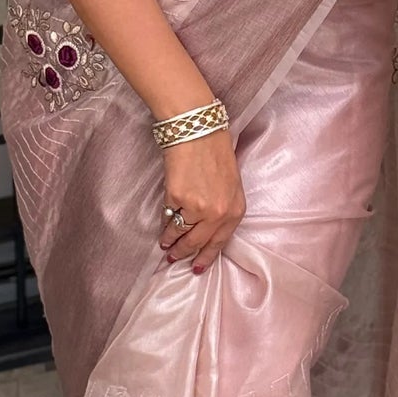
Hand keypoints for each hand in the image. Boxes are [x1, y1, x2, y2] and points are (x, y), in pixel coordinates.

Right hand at [159, 129, 245, 274]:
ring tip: (165, 246)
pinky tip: (161, 229)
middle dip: (185, 253)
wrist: (198, 129)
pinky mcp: (178, 199)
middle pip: (199, 243)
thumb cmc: (214, 150)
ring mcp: (199, 208)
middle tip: (174, 259)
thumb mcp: (230, 183)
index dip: (207, 256)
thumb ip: (222, 207)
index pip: (220, 242)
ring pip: (182, 234)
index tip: (197, 267)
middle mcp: (219, 212)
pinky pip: (169, 219)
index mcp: (236, 208)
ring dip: (171, 242)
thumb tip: (206, 228)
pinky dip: (164, 225)